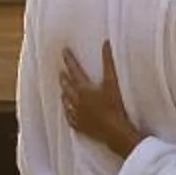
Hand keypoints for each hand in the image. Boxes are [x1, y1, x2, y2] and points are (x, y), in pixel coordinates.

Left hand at [60, 41, 144, 158]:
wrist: (114, 131)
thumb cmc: (114, 106)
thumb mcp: (112, 82)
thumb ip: (108, 62)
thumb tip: (106, 43)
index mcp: (83, 88)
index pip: (73, 70)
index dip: (69, 59)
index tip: (63, 51)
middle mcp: (76, 100)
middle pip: (66, 86)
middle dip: (64, 78)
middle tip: (61, 72)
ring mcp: (76, 114)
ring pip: (65, 101)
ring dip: (64, 94)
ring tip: (63, 90)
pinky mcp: (79, 126)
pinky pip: (69, 117)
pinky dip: (67, 112)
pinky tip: (67, 112)